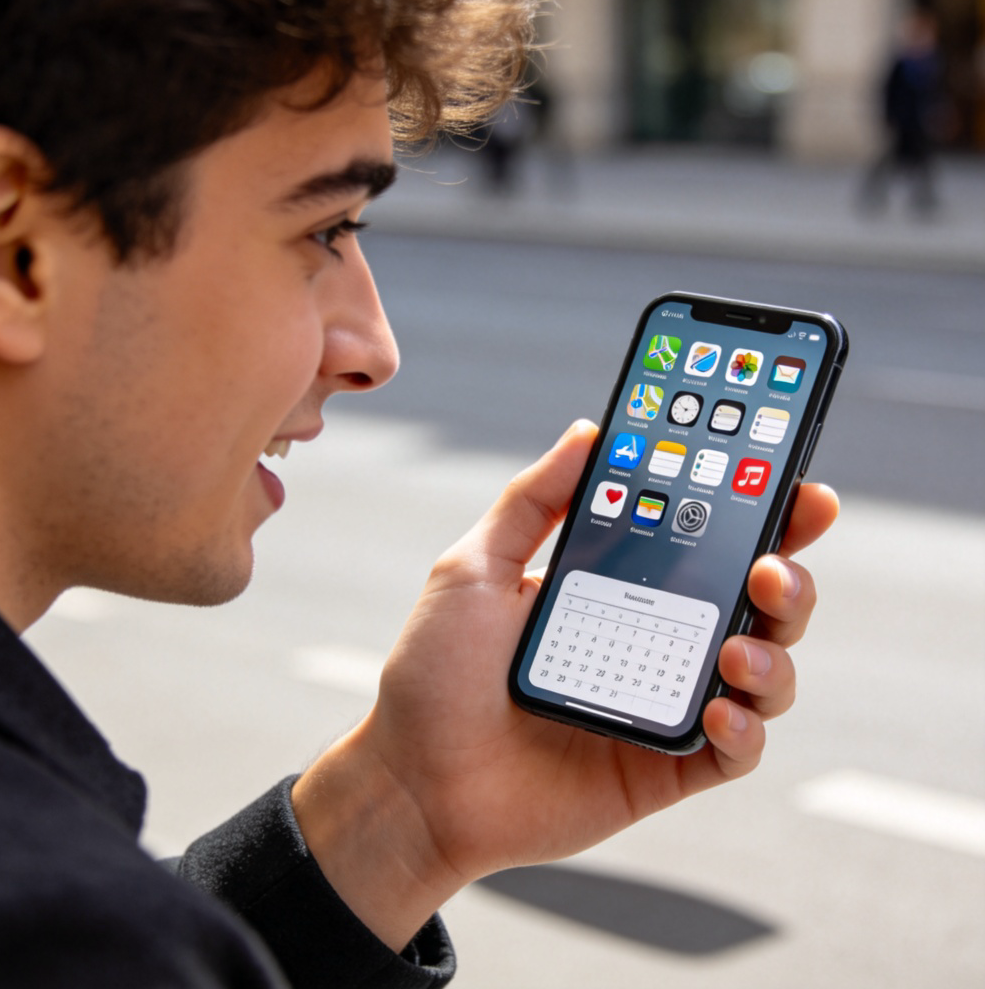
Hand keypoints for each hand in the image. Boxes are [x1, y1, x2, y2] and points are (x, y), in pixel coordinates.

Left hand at [292, 420, 838, 949]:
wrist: (415, 780)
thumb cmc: (436, 673)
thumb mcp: (476, 568)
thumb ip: (533, 500)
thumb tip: (589, 430)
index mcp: (618, 585)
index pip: (706, 539)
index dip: (761, 513)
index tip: (794, 486)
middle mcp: (653, 639)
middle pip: (753, 600)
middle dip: (787, 575)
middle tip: (773, 566)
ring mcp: (663, 702)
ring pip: (764, 671)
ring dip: (776, 652)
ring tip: (737, 648)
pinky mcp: (666, 767)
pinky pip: (736, 750)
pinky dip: (747, 729)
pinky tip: (721, 710)